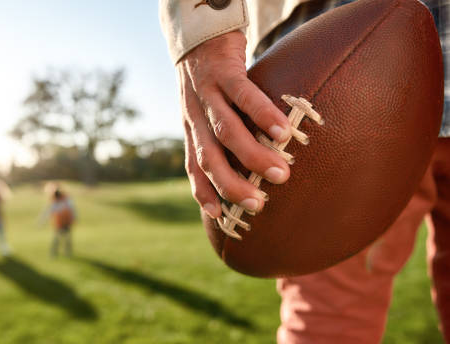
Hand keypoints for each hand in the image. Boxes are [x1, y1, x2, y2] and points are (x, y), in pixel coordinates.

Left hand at [178, 30, 291, 217]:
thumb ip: (219, 135)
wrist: (199, 32)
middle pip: (208, 157)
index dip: (203, 192)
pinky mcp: (224, 71)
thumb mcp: (203, 110)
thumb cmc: (209, 79)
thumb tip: (247, 166)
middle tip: (258, 204)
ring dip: (252, 156)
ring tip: (280, 174)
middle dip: (232, 185)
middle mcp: (194, 115)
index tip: (219, 216)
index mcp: (191, 128)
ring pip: (226, 130)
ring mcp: (207, 93)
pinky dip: (263, 115)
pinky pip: (243, 96)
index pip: (192, 167)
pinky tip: (283, 132)